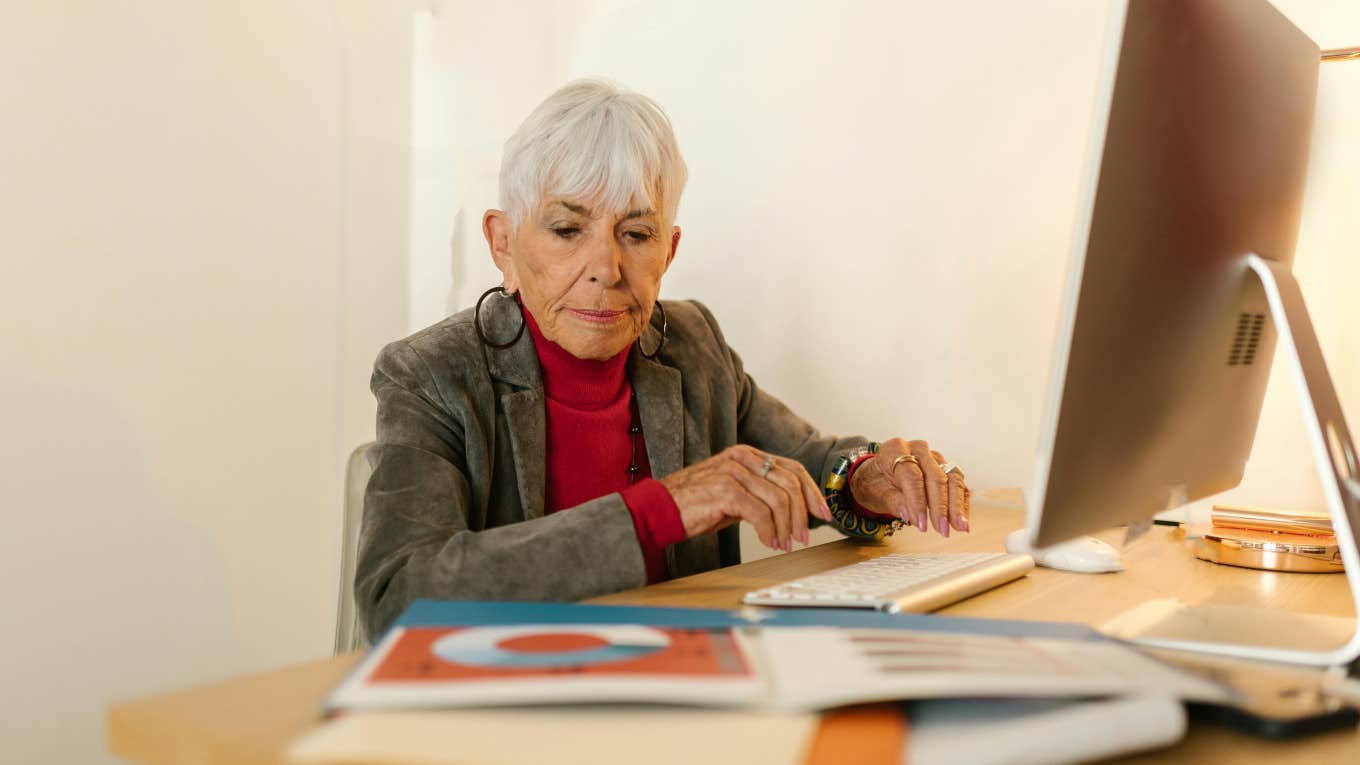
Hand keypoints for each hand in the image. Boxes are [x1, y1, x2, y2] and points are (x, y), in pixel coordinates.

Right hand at [659, 445, 831, 551]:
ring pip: (779, 499)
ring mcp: (734, 472)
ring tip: (783, 544)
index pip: (792, 468)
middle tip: (803, 537)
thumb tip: (793, 512)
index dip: (811, 491)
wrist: (660, 508)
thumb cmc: (695, 504)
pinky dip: (770, 532)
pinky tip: (768, 542)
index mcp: (747, 455)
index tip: (822, 513)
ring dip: (786, 527)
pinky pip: (761, 513)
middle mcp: (743, 458)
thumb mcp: (734, 493)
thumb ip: (760, 494)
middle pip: (790, 482)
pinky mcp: (725, 490)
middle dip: (803, 513)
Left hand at [847, 438, 969, 536]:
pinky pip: (958, 484)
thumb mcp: (875, 492)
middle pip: (936, 477)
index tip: (922, 524)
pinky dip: (962, 503)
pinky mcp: (946, 467)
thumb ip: (893, 502)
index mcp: (896, 449)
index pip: (913, 476)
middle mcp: (918, 449)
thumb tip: (911, 516)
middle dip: (941, 507)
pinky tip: (963, 520)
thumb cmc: (875, 482)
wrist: (878, 474)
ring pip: (953, 479)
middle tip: (942, 529)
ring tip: (960, 527)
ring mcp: (934, 457)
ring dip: (956, 506)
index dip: (918, 502)